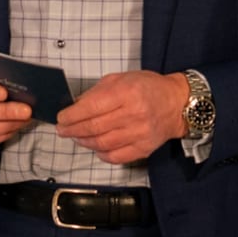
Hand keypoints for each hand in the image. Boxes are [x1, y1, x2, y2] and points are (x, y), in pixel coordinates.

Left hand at [56, 70, 188, 164]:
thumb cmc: (146, 87)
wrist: (177, 103)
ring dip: (84, 142)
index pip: (91, 108)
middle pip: (94, 128)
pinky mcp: (145, 149)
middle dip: (72, 130)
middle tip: (63, 130)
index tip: (61, 118)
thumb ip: (96, 93)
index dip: (71, 115)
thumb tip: (74, 107)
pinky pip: (117, 157)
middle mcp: (134, 114)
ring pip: (103, 144)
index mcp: (126, 93)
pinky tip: (95, 147)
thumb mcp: (119, 79)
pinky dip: (101, 154)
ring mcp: (140, 134)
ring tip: (76, 137)